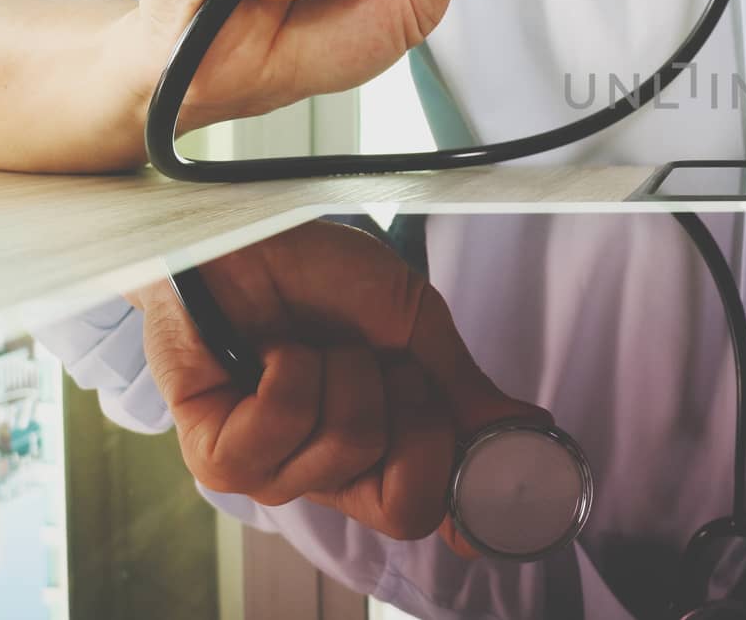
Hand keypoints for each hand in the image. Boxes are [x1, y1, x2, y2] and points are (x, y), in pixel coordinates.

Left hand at [130, 221, 548, 556]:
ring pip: (348, 448)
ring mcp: (268, 472)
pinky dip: (293, 368)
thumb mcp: (414, 324)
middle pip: (402, 501)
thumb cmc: (323, 276)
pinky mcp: (217, 453)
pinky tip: (275, 352)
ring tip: (318, 346)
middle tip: (380, 362)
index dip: (457, 490)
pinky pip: (283, 425)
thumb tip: (528, 430)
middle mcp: (324, 477)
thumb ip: (461, 387)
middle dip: (409, 409)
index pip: (424, 513)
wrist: (250, 233)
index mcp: (376, 455)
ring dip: (346, 372)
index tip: (480, 446)